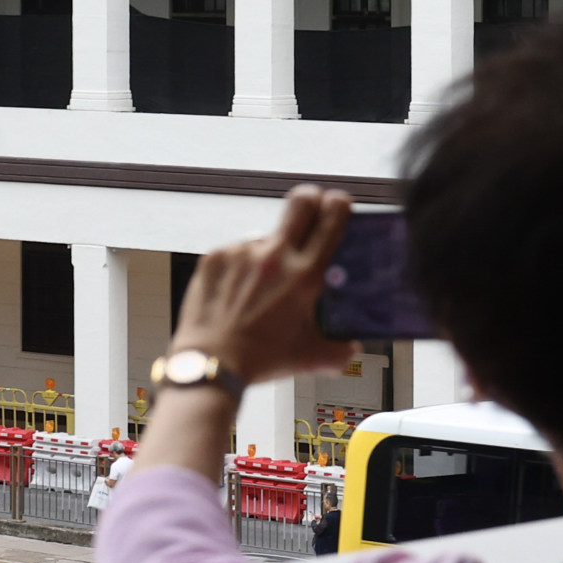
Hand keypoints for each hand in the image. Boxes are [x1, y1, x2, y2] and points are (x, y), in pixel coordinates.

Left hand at [170, 185, 360, 387]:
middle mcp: (274, 256)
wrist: (212, 364)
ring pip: (264, 236)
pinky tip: (237, 293)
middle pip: (300, 200)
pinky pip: (234, 252)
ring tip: (260, 287)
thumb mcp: (311, 357)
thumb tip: (350, 346)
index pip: (330, 219)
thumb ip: (339, 350)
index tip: (338, 203)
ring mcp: (241, 253)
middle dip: (311, 198)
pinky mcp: (214, 257)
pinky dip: (239, 267)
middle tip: (312, 209)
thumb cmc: (259, 359)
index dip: (338, 204)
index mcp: (304, 275)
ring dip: (268, 252)